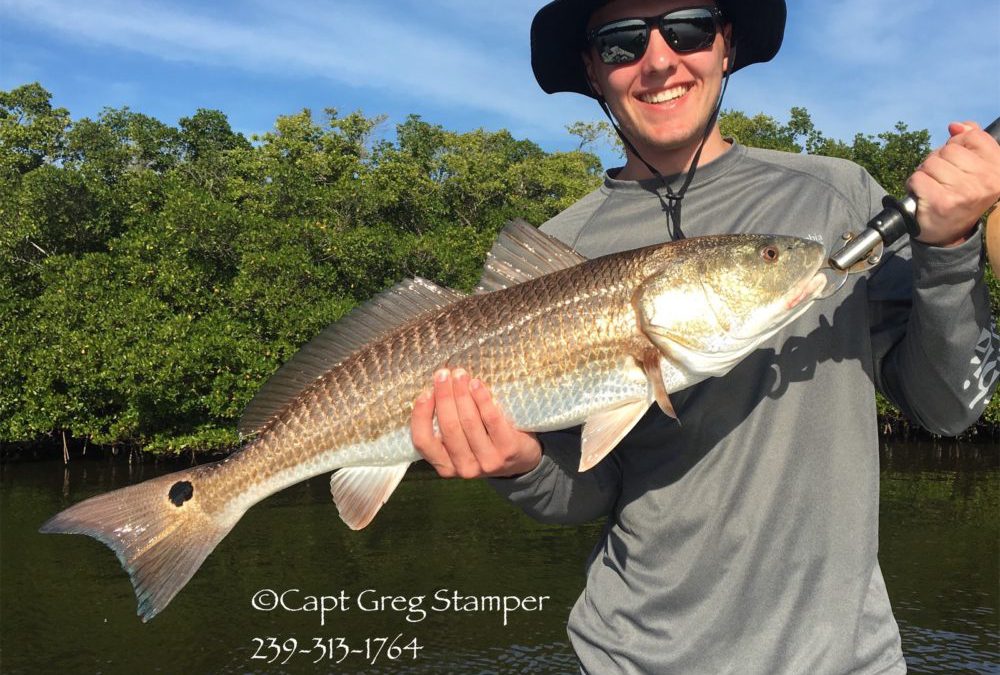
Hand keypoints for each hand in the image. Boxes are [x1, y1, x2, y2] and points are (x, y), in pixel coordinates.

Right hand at [410, 368, 541, 477]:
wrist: (521, 461)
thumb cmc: (484, 445)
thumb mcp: (460, 446)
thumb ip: (447, 427)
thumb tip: (435, 389)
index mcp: (446, 466)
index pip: (423, 442)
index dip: (421, 416)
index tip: (426, 392)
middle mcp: (464, 467)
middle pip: (449, 427)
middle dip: (444, 396)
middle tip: (443, 374)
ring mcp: (488, 460)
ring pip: (469, 422)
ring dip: (462, 394)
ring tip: (460, 375)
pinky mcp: (508, 449)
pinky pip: (491, 419)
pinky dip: (482, 399)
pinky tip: (477, 384)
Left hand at [908, 121, 999, 246]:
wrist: (949, 235)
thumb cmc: (961, 197)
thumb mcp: (975, 170)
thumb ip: (971, 143)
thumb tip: (956, 126)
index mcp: (998, 170)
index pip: (974, 136)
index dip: (958, 144)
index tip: (957, 161)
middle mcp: (986, 181)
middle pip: (949, 150)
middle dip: (938, 161)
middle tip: (941, 179)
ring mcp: (964, 192)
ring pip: (931, 163)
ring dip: (925, 173)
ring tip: (933, 187)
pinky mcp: (942, 202)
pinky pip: (917, 178)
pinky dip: (914, 184)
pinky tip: (923, 195)